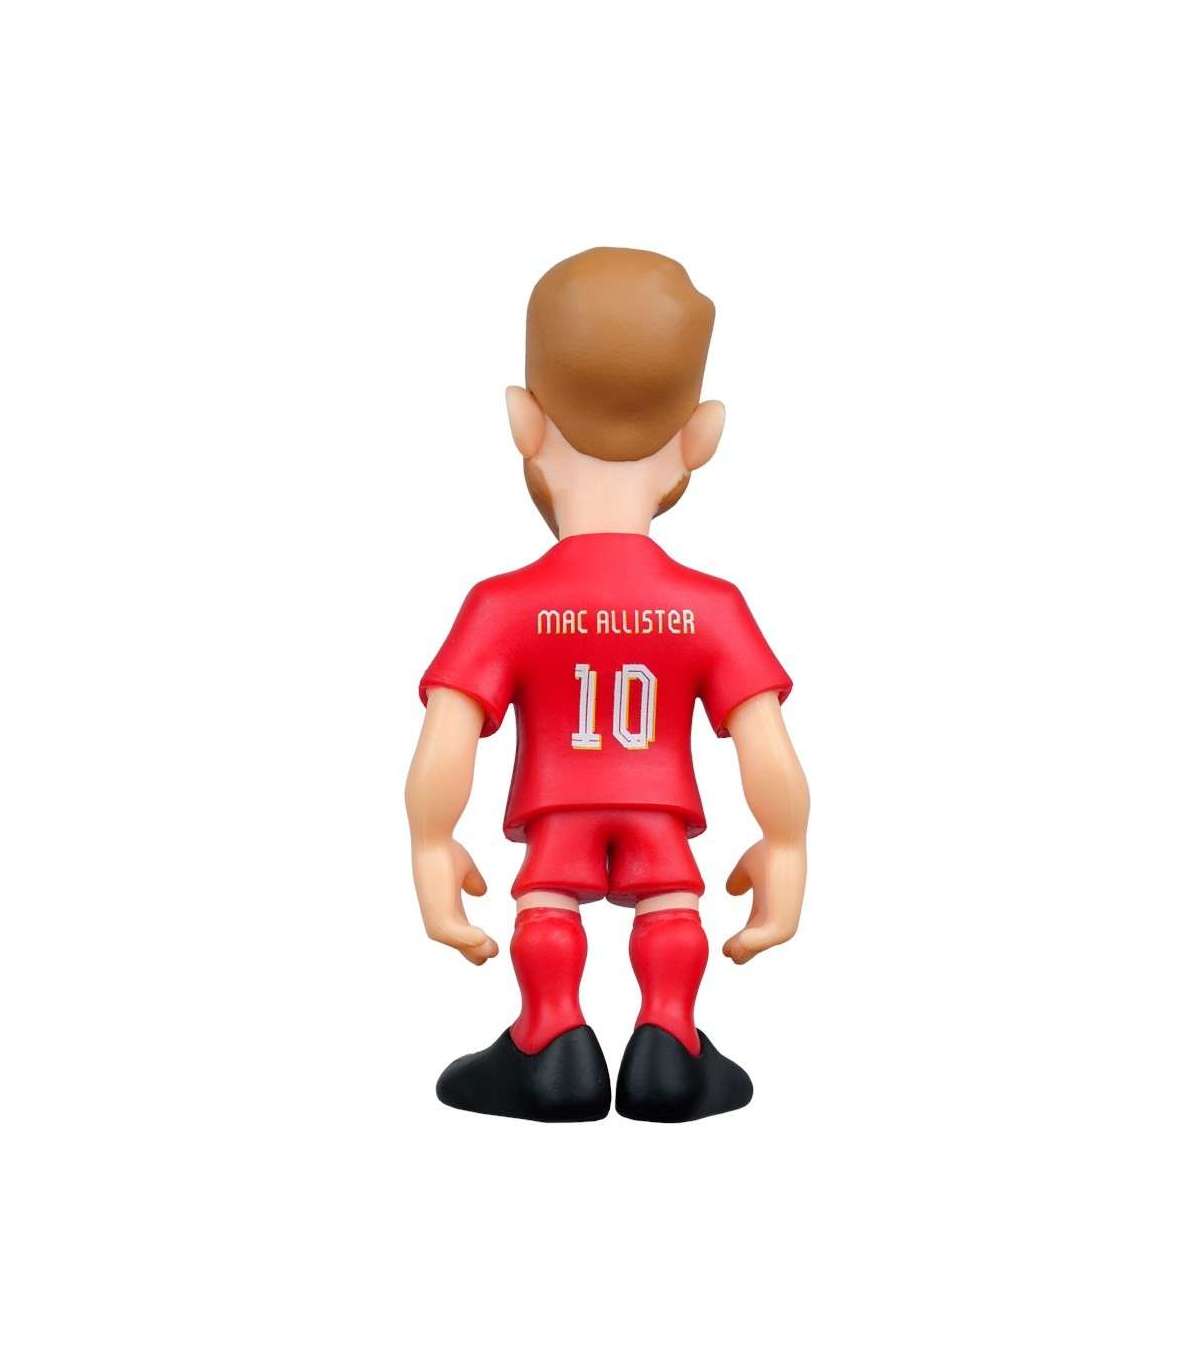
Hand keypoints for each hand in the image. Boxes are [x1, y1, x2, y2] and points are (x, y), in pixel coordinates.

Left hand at [411, 838, 497, 964]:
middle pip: (455, 939)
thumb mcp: (465, 869)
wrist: (431, 837)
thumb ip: (472, 881)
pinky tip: (483, 939)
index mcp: (442, 903)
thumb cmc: (444, 848)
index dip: (472, 937)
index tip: (489, 944)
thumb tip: (480, 891)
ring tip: (492, 951)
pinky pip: (451, 932)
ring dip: (474, 947)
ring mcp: (433, 912)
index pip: (457, 927)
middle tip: (492, 953)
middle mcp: (435, 911)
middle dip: (472, 949)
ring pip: (453, 940)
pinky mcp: (435, 909)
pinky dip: (467, 939)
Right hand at [722, 838, 805, 963]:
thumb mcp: (748, 868)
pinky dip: (748, 946)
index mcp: (774, 906)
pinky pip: (763, 941)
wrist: (783, 840)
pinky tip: (731, 950)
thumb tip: (731, 890)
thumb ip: (740, 880)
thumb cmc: (769, 850)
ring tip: (728, 952)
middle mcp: (782, 916)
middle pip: (758, 941)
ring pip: (760, 944)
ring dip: (743, 950)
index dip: (742, 939)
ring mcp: (785, 920)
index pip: (757, 929)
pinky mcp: (784, 922)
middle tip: (726, 954)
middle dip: (743, 949)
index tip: (726, 947)